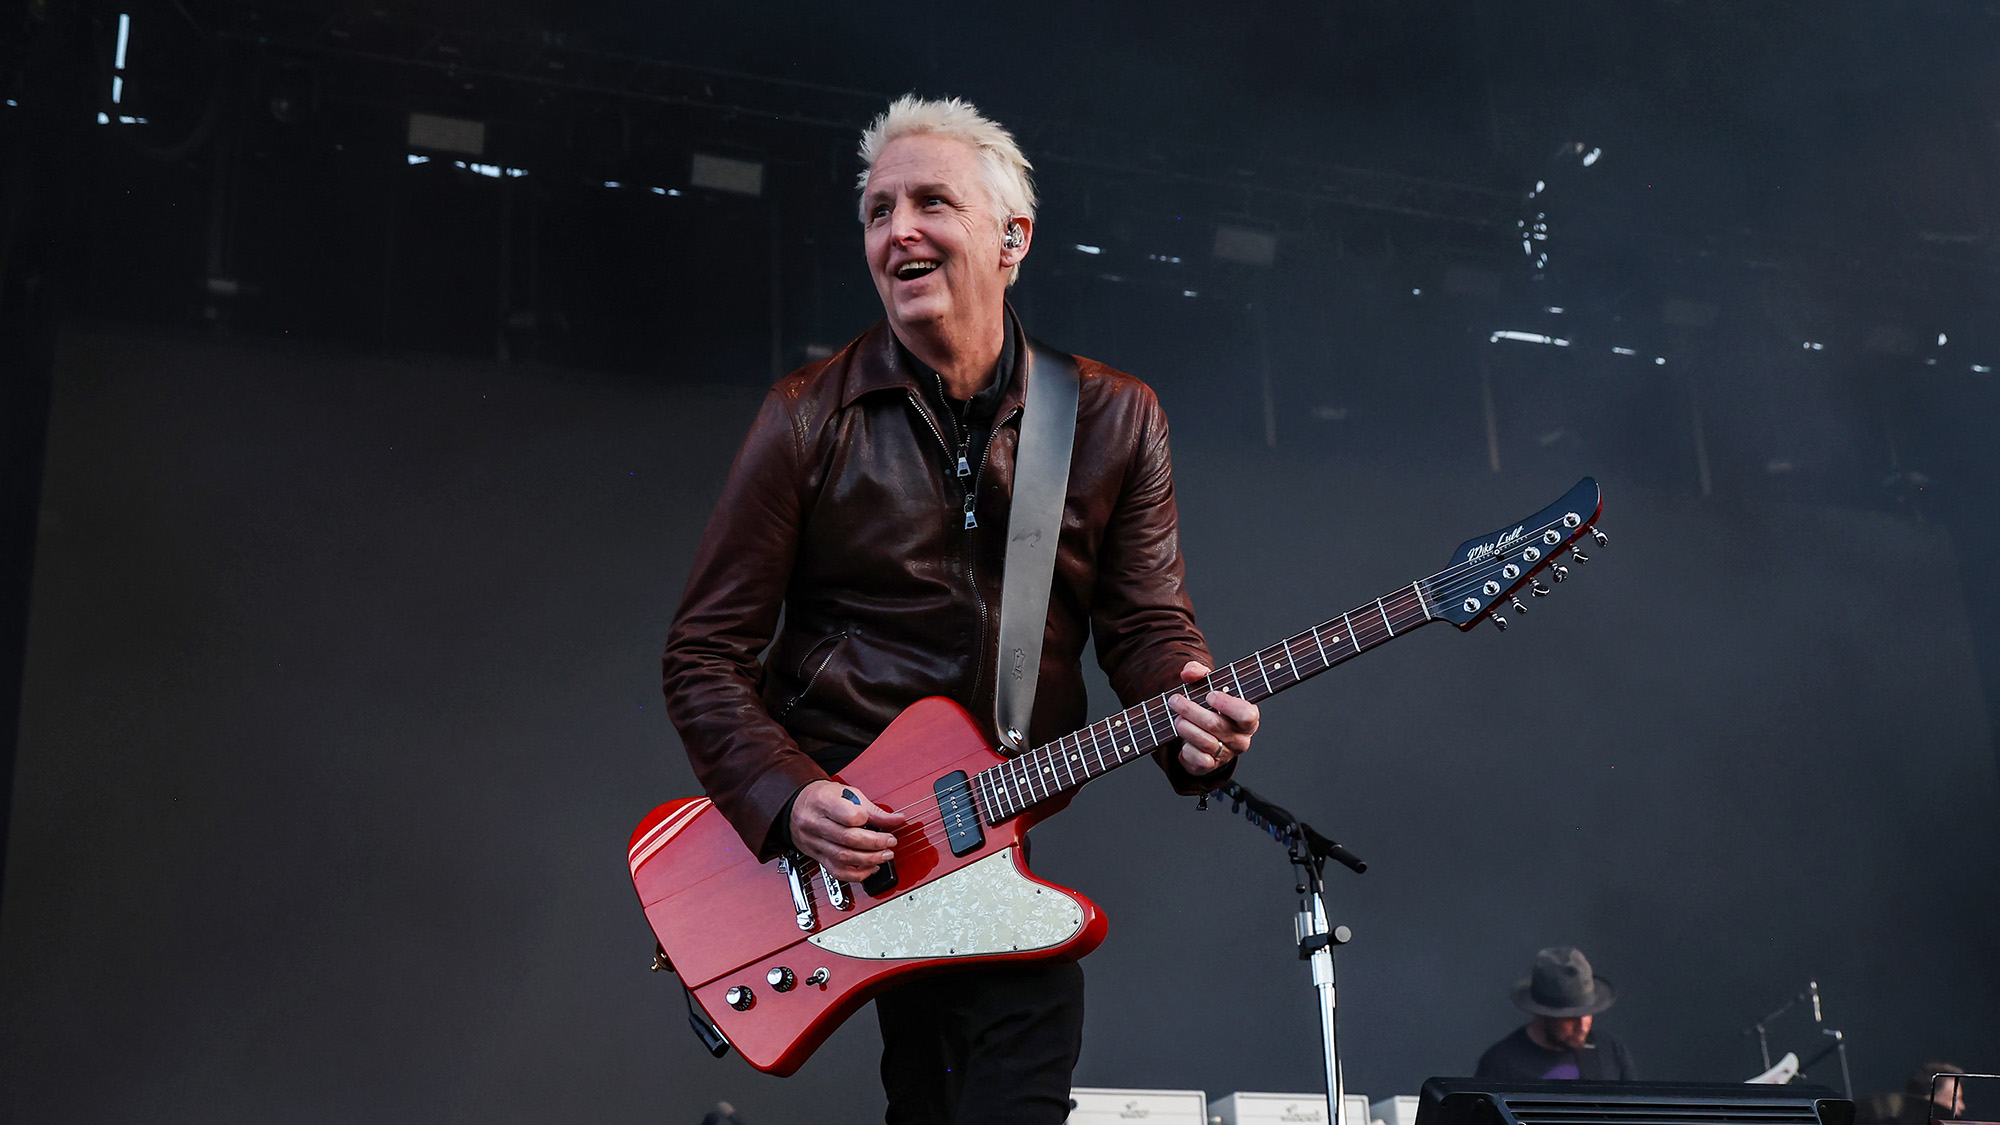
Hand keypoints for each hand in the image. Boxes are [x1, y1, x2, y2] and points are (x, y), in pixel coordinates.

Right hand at [788, 779, 907, 881]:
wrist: (797, 806)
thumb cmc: (824, 797)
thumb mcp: (848, 794)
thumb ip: (873, 810)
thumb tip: (897, 820)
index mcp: (823, 801)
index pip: (850, 816)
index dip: (869, 821)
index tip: (883, 823)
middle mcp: (815, 823)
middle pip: (848, 839)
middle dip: (875, 844)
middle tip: (890, 843)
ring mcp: (814, 841)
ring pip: (843, 858)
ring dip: (869, 860)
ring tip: (884, 856)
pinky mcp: (817, 856)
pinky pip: (837, 871)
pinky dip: (856, 874)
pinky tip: (869, 869)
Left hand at [1168, 660, 1258, 774]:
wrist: (1206, 737)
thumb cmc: (1211, 708)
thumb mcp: (1207, 685)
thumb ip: (1199, 672)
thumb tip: (1189, 673)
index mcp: (1248, 718)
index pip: (1246, 714)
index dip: (1227, 704)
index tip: (1209, 695)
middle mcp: (1241, 738)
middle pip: (1216, 725)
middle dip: (1191, 710)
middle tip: (1175, 700)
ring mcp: (1227, 754)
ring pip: (1205, 742)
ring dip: (1186, 728)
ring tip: (1177, 718)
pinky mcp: (1212, 766)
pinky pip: (1199, 759)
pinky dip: (1187, 748)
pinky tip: (1182, 739)